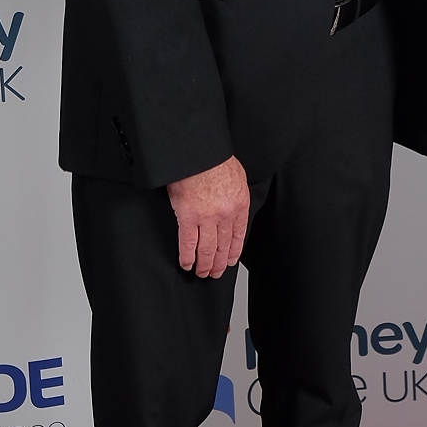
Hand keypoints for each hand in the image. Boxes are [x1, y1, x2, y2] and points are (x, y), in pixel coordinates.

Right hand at [166, 156, 249, 277]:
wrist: (199, 153)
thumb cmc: (215, 160)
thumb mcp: (237, 177)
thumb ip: (236, 195)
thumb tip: (234, 206)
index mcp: (239, 205)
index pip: (238, 235)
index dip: (233, 251)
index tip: (230, 260)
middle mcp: (225, 215)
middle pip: (223, 246)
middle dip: (219, 263)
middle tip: (215, 273)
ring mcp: (206, 218)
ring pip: (207, 249)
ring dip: (204, 264)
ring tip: (202, 273)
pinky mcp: (187, 216)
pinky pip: (187, 242)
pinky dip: (187, 256)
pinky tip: (187, 264)